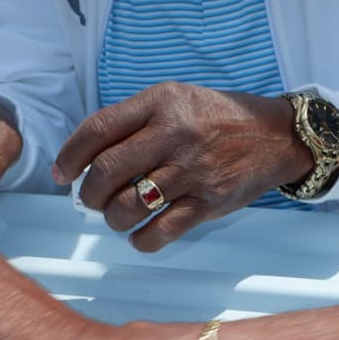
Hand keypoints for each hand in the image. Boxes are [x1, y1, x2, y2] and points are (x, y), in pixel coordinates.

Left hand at [52, 82, 312, 251]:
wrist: (275, 137)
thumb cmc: (216, 119)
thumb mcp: (175, 100)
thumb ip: (134, 120)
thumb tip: (84, 158)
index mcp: (161, 104)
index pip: (97, 130)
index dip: (70, 155)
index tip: (63, 173)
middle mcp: (175, 135)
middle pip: (107, 171)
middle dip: (89, 193)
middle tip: (92, 199)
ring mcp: (193, 171)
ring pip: (129, 206)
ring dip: (112, 219)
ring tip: (116, 216)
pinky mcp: (209, 203)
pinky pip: (160, 232)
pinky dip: (141, 240)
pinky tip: (140, 234)